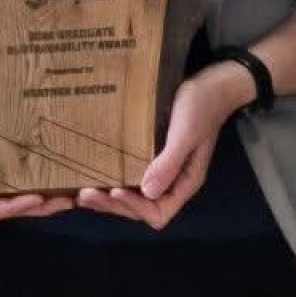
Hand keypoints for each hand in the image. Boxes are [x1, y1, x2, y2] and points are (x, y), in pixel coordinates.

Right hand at [0, 73, 70, 225]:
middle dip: (35, 208)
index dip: (13, 209)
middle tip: (63, 201)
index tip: (38, 198)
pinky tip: (54, 178)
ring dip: (40, 201)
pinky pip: (18, 182)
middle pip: (6, 209)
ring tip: (65, 195)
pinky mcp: (0, 164)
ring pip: (15, 199)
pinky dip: (36, 185)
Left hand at [79, 62, 251, 229]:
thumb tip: (148, 193)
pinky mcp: (151, 156)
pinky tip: (94, 173)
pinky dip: (113, 180)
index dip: (136, 208)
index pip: (159, 212)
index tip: (115, 191)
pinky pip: (131, 177)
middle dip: (114, 205)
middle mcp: (172, 182)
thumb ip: (170, 163)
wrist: (211, 84)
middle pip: (142, 208)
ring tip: (83, 192)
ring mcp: (161, 170)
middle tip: (85, 195)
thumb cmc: (200, 107)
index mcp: (184, 182)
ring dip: (110, 198)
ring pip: (134, 195)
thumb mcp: (185, 134)